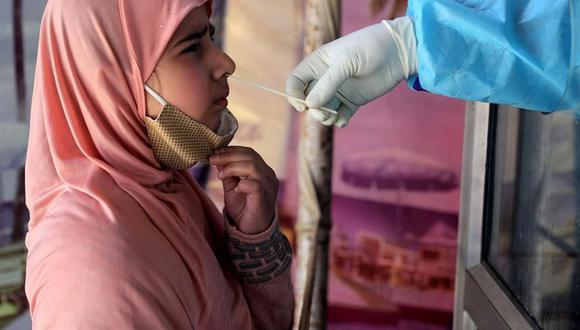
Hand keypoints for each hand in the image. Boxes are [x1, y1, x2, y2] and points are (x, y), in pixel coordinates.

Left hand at [209, 147, 278, 234]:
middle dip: (228, 156)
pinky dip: (242, 184)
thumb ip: (228, 173)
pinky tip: (235, 189)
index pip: (249, 152)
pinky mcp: (265, 198)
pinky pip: (255, 184)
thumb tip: (218, 158)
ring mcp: (269, 186)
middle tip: (212, 159)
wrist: (250, 231)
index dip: (231, 150)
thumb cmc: (243, 209)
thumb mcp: (232, 187)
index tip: (214, 152)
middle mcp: (269, 176)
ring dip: (233, 168)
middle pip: (251, 156)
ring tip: (220, 175)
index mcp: (263, 171)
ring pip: (253, 167)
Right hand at [286, 16, 416, 126]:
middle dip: (313, 110)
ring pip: (322, 110)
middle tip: (324, 113)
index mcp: (318, 63)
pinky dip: (339, 120)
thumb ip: (328, 84)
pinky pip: (339, 116)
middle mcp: (325, 78)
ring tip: (334, 116)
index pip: (296, 81)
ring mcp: (339, 91)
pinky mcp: (353, 101)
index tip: (302, 106)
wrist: (397, 52)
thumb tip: (310, 105)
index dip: (294, 94)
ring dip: (325, 117)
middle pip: (307, 99)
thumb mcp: (346, 63)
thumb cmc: (369, 48)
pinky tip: (345, 118)